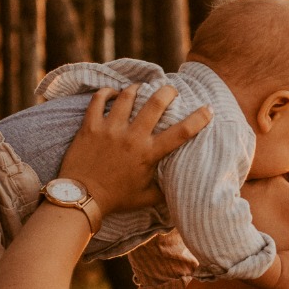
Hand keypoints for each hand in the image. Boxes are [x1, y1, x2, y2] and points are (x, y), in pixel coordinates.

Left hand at [58, 85, 210, 217]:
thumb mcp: (146, 198)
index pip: (181, 132)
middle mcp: (132, 137)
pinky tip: (112, 93)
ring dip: (137, 89)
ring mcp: (110, 129)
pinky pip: (98, 99)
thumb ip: (164, 191)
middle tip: (170, 89)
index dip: (199, 118)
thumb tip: (179, 190)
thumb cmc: (115, 199)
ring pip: (127, 96)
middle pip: (155, 102)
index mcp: (149, 154)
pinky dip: (107, 92)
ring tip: (140, 89)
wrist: (81, 198)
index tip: (208, 108)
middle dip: (167, 90)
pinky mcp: (90, 126)